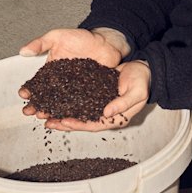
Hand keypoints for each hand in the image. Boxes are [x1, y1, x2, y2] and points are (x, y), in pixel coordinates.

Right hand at [19, 27, 130, 114]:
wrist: (105, 43)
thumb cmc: (82, 38)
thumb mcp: (57, 37)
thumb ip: (40, 43)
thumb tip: (23, 51)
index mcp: (51, 70)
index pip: (37, 83)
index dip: (29, 89)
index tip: (23, 94)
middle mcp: (61, 83)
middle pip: (47, 97)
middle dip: (37, 105)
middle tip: (29, 112)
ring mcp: (74, 90)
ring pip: (60, 104)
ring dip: (51, 111)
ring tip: (44, 116)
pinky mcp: (87, 94)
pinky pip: (78, 104)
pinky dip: (72, 111)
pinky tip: (66, 116)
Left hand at [31, 60, 150, 131]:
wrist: (144, 68)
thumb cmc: (142, 79)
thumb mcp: (137, 91)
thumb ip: (123, 103)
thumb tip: (106, 113)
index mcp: (116, 118)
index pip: (93, 125)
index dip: (78, 125)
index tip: (63, 122)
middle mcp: (106, 115)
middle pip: (82, 122)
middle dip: (65, 122)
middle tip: (48, 121)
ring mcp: (101, 105)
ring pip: (79, 112)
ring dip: (64, 113)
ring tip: (47, 112)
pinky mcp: (97, 95)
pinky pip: (80, 101)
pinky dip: (69, 101)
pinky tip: (58, 98)